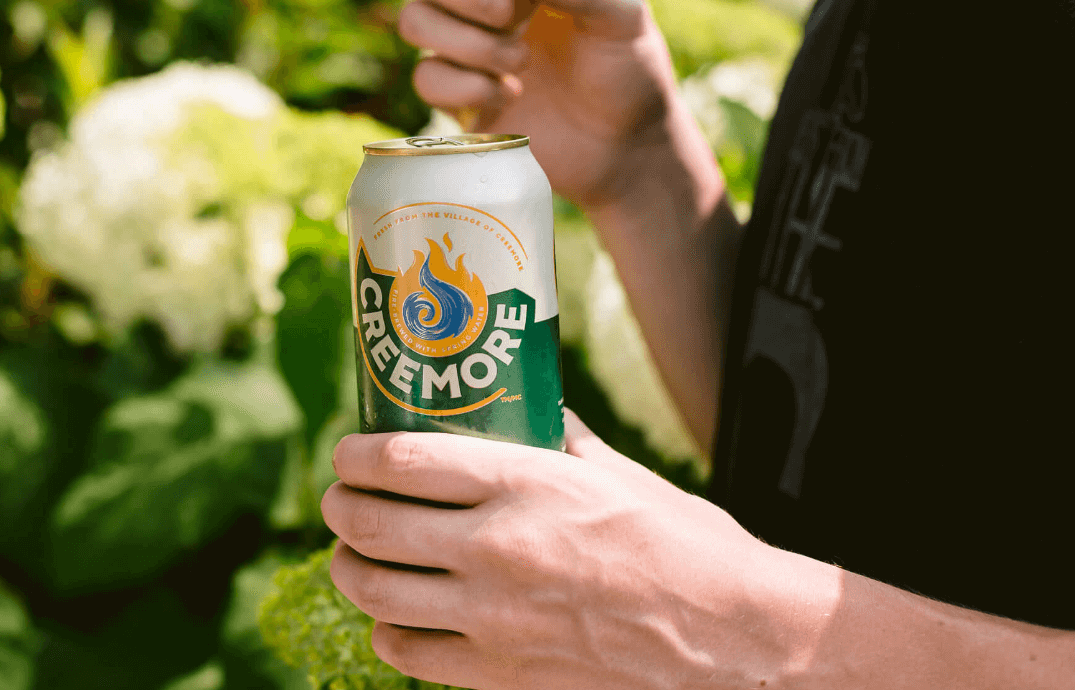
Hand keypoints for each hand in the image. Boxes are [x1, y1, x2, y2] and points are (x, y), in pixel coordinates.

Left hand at [321, 411, 812, 689]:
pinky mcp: (503, 673)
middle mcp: (495, 547)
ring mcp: (494, 617)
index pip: (400, 461)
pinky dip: (390, 633)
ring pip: (374, 591)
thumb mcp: (620, 472)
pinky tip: (397, 620)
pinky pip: (410, 654)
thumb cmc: (686, 544)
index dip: (354, 455)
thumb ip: (562, 440)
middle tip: (339, 501)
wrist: (736, 637)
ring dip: (348, 568)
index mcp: (524, 484)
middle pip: (370, 524)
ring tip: (354, 556)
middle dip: (338, 508)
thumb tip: (532, 411)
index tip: (346, 453)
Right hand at [401, 0, 680, 208]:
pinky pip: (428, 79)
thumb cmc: (627, 67)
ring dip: (467, 40)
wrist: (625, 146)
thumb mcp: (623, 18)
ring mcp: (462, 47)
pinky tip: (508, 94)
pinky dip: (466, 87)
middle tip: (507, 9)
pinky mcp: (456, 98)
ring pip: (415, 21)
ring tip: (521, 61)